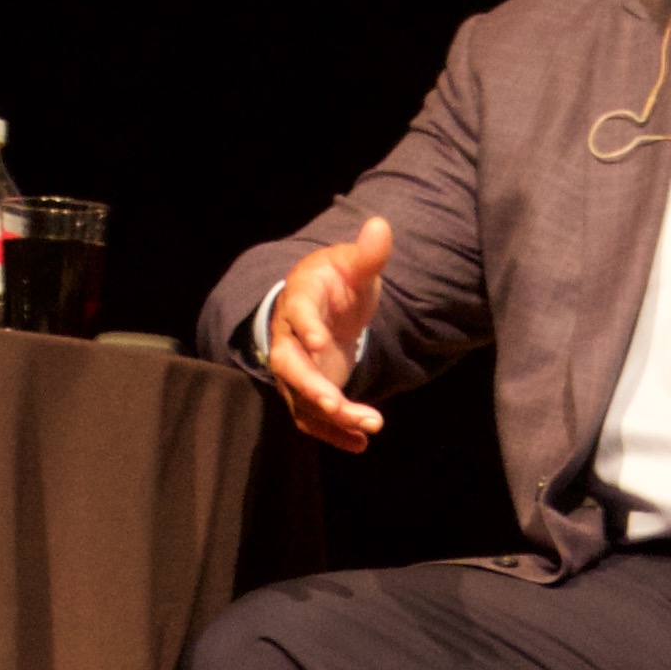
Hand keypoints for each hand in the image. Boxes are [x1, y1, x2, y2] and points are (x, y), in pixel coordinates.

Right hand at [263, 218, 393, 452]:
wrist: (322, 304)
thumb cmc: (338, 281)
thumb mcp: (354, 265)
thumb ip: (368, 254)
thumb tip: (381, 226)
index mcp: (300, 299)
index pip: (297, 313)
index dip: (306, 328)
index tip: (320, 342)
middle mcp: (289, 337)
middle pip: (289, 366)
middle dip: (310, 386)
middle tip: (335, 404)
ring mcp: (296, 368)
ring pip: (302, 398)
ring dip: (333, 416)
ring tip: (371, 424)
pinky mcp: (307, 390)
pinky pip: (313, 417)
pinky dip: (334, 432)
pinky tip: (361, 443)